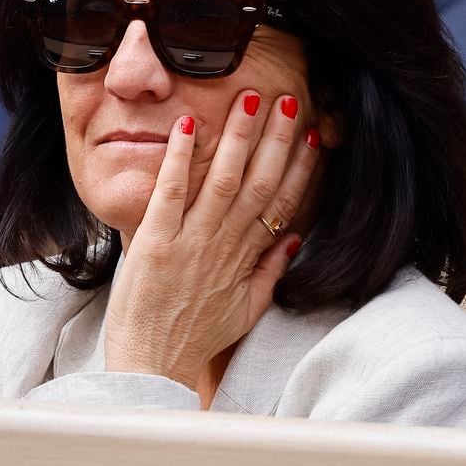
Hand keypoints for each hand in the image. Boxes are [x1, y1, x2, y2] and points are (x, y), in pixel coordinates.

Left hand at [104, 92, 318, 389]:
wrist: (153, 365)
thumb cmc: (196, 337)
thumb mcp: (246, 310)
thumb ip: (271, 273)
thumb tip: (293, 241)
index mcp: (248, 258)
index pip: (283, 203)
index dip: (301, 168)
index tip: (313, 137)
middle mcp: (225, 244)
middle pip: (260, 182)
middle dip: (277, 139)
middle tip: (290, 101)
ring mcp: (192, 241)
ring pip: (223, 179)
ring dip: (238, 137)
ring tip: (249, 99)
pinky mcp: (157, 241)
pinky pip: (171, 192)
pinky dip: (180, 159)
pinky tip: (189, 127)